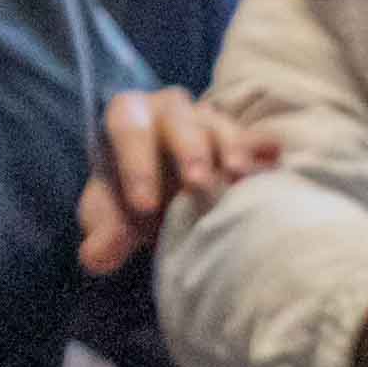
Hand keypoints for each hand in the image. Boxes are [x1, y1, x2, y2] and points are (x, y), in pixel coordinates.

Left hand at [82, 85, 282, 274]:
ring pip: (218, 124)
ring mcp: (208, 121)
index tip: (144, 206)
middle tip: (197, 183)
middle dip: (188, 149)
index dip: (135, 162)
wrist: (165, 196)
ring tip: (238, 176)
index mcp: (129, 118)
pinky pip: (254, 137)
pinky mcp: (241, 138)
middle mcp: (168, 110)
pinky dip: (261, 149)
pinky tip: (272, 160)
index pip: (127, 126)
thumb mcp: (114, 215)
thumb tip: (95, 255)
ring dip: (229, 148)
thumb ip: (105, 230)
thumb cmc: (132, 201)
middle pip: (177, 118)